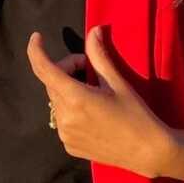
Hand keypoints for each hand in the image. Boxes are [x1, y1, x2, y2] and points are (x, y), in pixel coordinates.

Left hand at [26, 26, 171, 177]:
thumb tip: (93, 31)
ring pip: (56, 101)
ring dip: (67, 90)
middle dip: (67, 70)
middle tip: (90, 69)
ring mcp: (65, 134)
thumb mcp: (117, 82)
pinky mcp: (69, 145)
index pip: (44, 69)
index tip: (37, 37)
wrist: (147, 151)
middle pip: (52, 83)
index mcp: (75, 98)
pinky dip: (71, 110)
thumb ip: (99, 56)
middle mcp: (64, 117)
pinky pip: (62, 119)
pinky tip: (92, 113)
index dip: (36, 50)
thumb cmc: (136, 114)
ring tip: (93, 93)